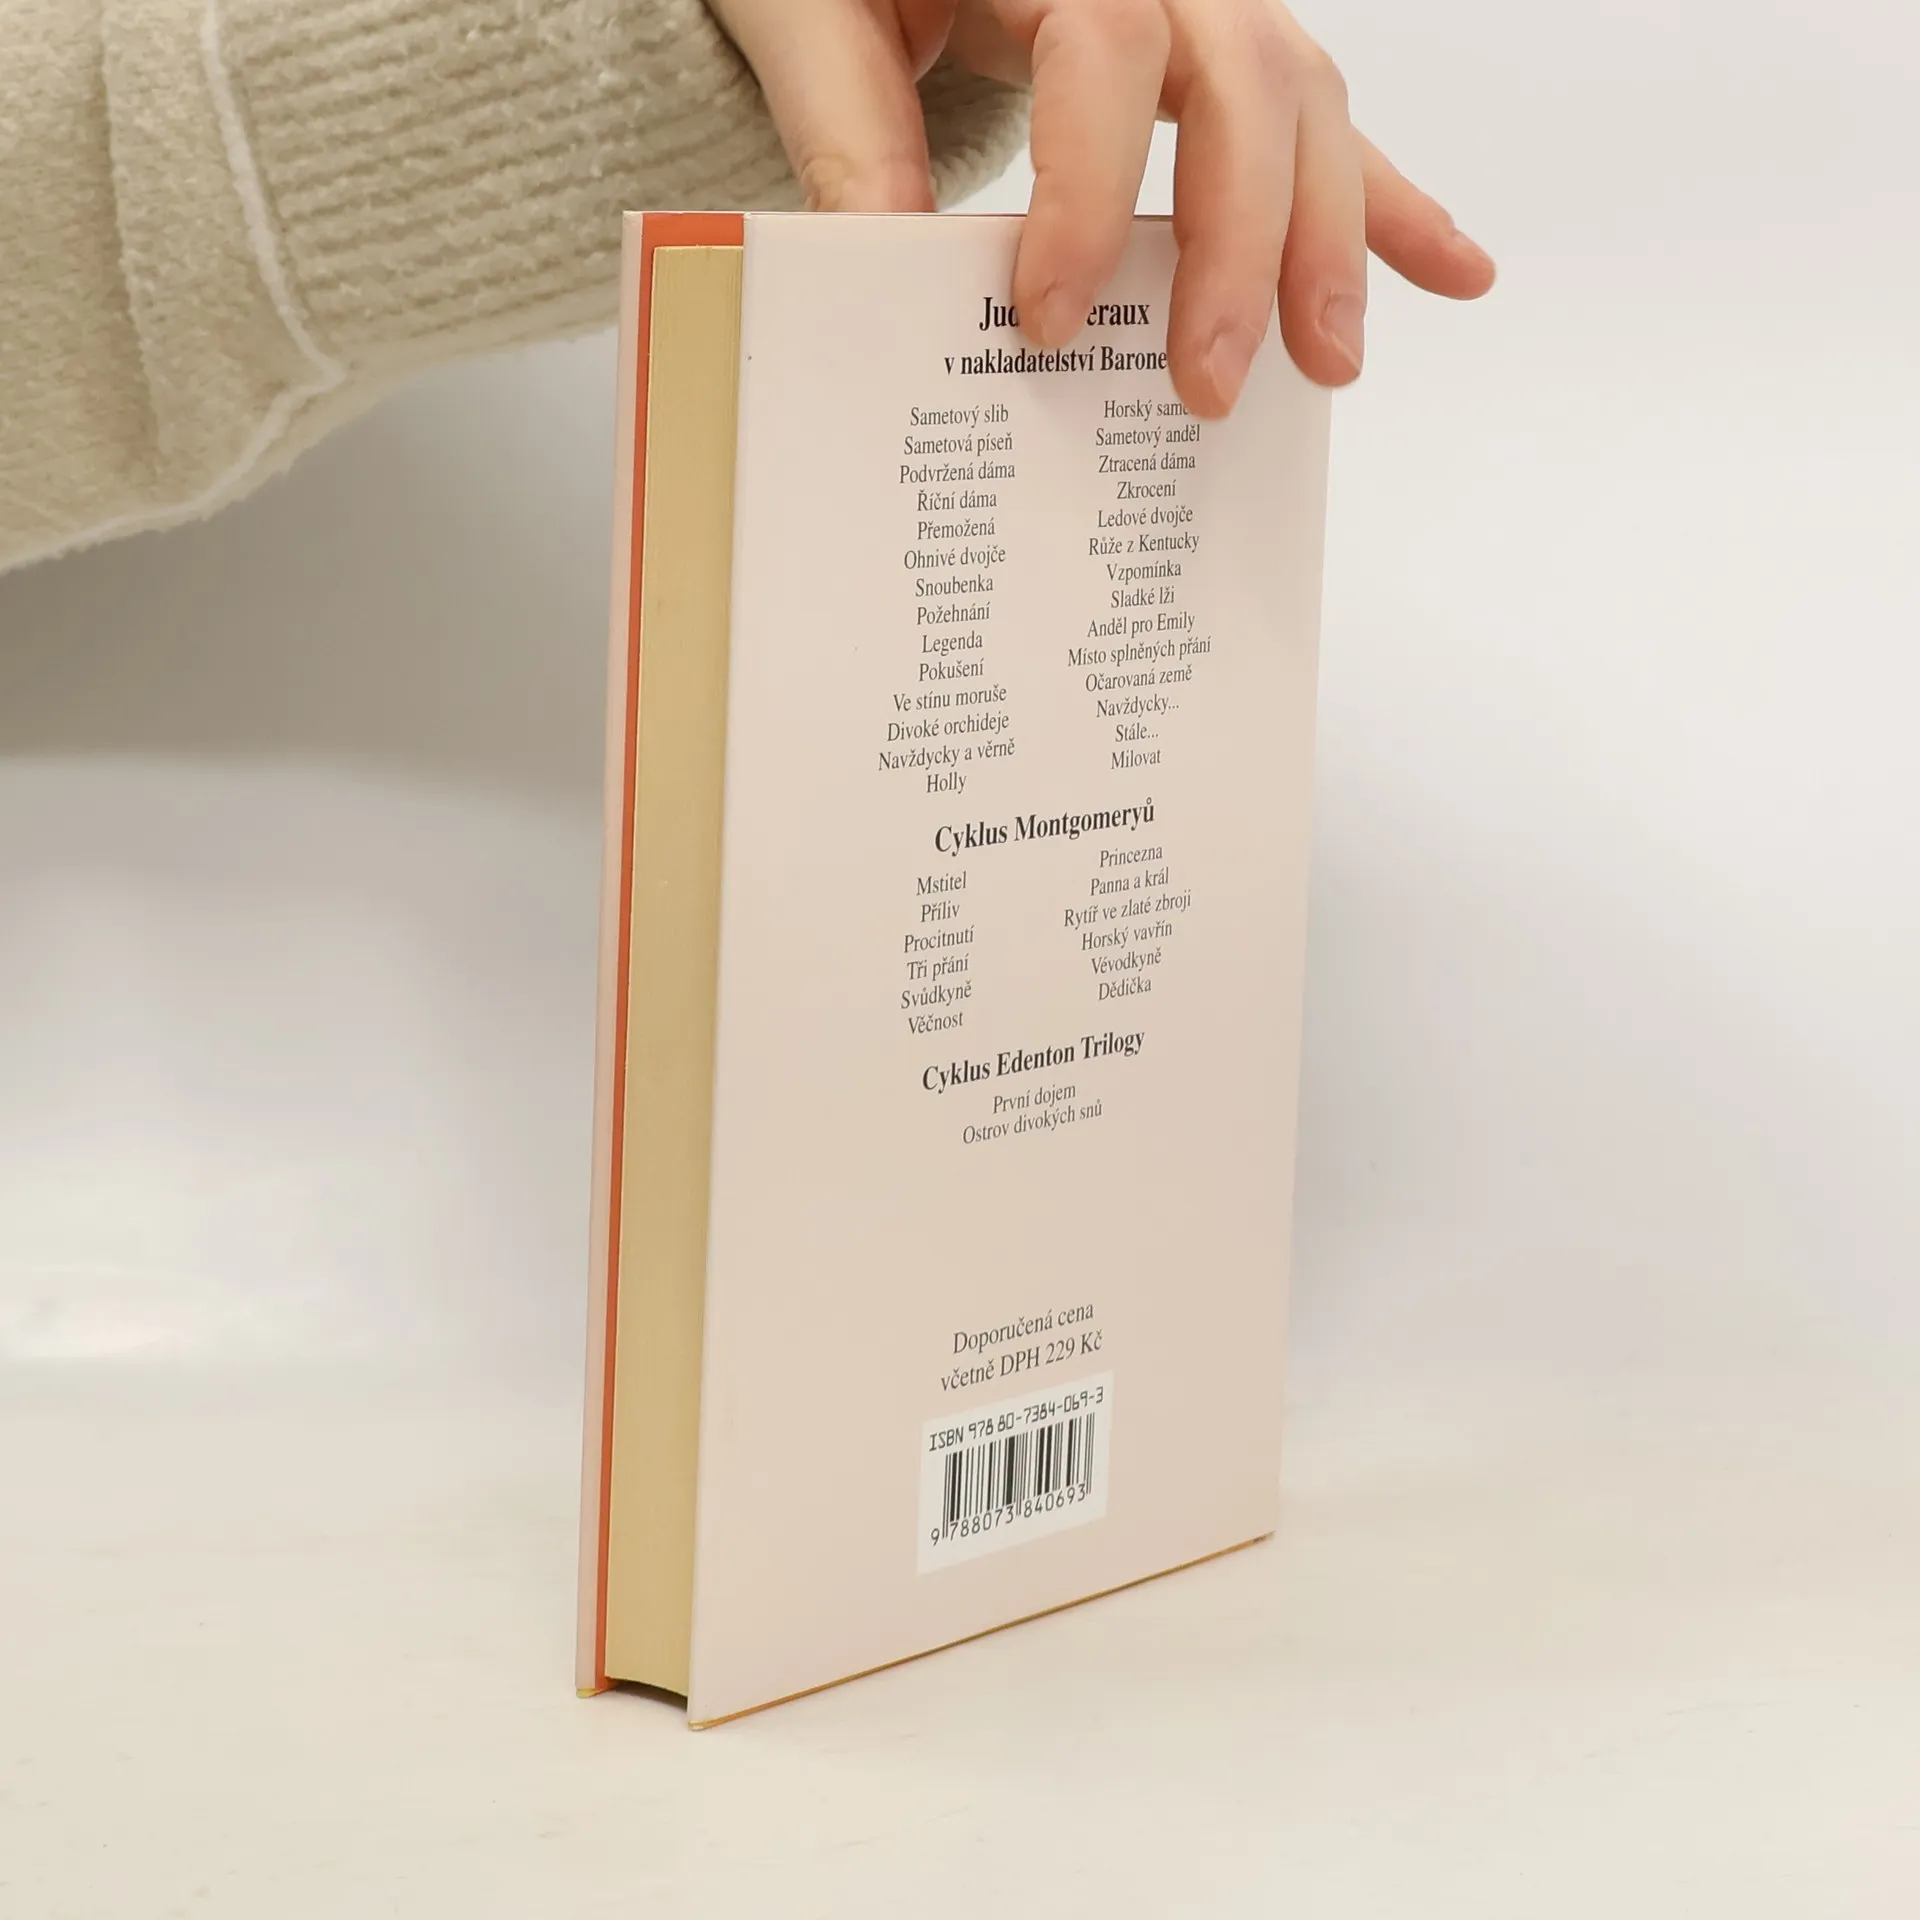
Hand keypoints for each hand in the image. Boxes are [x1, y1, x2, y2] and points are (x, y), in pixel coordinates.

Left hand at [707, 0, 1495, 415]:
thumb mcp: (812, 15)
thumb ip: (844, 121)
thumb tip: (881, 262)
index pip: (1104, 48)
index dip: (1088, 187)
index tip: (1046, 318)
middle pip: (1246, 83)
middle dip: (1241, 246)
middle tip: (1208, 384)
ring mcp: (1210, 11)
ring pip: (1305, 105)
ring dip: (1332, 242)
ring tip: (1329, 364)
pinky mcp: (1229, 65)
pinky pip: (1322, 126)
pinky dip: (1390, 202)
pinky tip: (1456, 270)